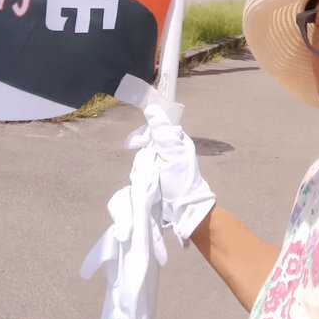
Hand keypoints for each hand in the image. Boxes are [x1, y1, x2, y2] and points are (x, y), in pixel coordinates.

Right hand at [127, 103, 216, 244]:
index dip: (145, 133)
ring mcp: (159, 165)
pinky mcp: (152, 178)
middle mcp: (168, 150)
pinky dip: (139, 177)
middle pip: (145, 144)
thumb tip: (152, 108)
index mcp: (176, 141)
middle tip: (147, 166)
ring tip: (148, 179)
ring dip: (141, 168)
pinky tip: (142, 185)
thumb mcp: (173, 153)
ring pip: (141, 158)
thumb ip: (162, 132)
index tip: (136, 142)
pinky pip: (139, 171)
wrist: (182, 210)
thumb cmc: (182, 179)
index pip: (156, 127)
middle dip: (143, 155)